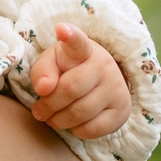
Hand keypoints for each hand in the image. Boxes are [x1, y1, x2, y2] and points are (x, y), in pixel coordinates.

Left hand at [27, 23, 129, 139]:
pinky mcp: (121, 111)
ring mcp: (116, 88)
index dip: (70, 36)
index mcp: (83, 50)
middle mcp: (104, 65)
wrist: (98, 83)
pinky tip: (72, 122)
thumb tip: (44, 89)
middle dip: (48, 104)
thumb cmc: (68, 70)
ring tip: (51, 118)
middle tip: (39, 110)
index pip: (78, 42)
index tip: (62, 29)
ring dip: (58, 120)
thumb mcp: (51, 64)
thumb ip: (41, 72)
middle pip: (69, 89)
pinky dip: (76, 130)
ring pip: (80, 112)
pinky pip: (92, 129)